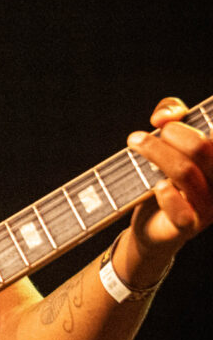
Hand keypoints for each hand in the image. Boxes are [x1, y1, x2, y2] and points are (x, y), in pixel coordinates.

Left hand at [127, 97, 212, 255]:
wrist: (152, 222)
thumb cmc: (163, 174)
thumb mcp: (168, 137)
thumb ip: (171, 113)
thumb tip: (165, 115)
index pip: (212, 134)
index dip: (192, 121)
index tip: (163, 120)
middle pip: (200, 147)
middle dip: (170, 134)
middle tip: (143, 135)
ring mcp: (207, 207)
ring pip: (185, 173)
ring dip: (155, 152)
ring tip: (135, 143)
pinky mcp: (188, 226)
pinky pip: (181, 212)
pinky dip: (167, 196)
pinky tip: (157, 186)